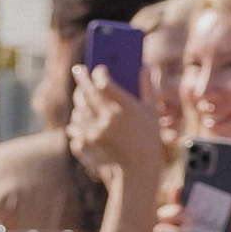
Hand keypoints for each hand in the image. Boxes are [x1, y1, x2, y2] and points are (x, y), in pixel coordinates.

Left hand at [70, 65, 164, 185]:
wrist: (139, 165)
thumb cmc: (149, 135)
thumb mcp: (152, 110)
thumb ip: (148, 87)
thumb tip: (145, 66)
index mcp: (126, 108)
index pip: (104, 83)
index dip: (100, 73)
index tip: (100, 69)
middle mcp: (110, 118)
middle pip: (88, 92)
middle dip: (82, 78)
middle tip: (78, 69)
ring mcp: (97, 129)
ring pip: (80, 106)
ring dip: (79, 97)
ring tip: (81, 91)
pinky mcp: (90, 139)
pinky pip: (77, 121)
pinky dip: (78, 114)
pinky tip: (79, 109)